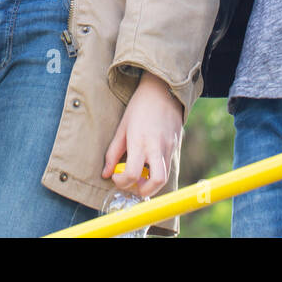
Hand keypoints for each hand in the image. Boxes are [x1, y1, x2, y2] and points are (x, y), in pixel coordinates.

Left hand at [101, 71, 182, 197]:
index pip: (133, 174)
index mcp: (139, 142)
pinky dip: (157, 171)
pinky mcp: (176, 146)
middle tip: (133, 186)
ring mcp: (168, 147)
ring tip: (140, 175)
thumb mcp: (122, 127)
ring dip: (151, 183)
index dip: (122, 182)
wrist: (162, 90)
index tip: (116, 178)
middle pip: (156, 182)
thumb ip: (113, 152)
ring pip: (165, 177)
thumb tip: (105, 173)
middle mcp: (156, 147)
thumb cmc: (139, 107)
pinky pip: (168, 166)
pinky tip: (148, 162)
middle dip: (144, 192)